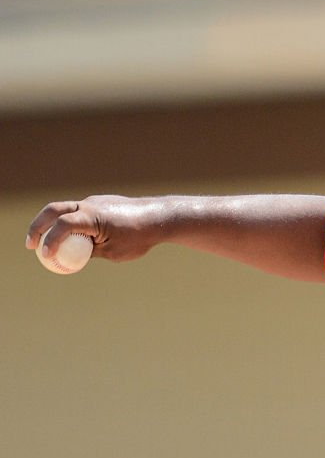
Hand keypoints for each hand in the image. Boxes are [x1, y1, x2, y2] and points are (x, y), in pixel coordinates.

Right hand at [26, 195, 171, 262]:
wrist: (160, 217)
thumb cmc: (139, 236)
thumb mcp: (113, 252)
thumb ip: (91, 252)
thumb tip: (72, 257)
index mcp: (92, 216)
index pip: (62, 225)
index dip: (50, 241)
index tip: (45, 256)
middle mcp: (90, 204)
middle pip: (53, 210)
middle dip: (37, 226)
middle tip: (30, 245)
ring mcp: (94, 201)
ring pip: (65, 209)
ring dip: (52, 224)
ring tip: (49, 245)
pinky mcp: (100, 203)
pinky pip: (78, 212)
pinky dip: (69, 223)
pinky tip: (75, 240)